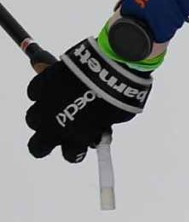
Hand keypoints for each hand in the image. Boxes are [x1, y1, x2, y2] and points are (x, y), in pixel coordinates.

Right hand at [26, 37, 151, 162]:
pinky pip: (34, 92)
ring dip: (43, 116)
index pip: (70, 155)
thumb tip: (98, 128)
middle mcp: (57, 124)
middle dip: (46, 143)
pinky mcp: (43, 82)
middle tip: (57, 134)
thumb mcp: (115, 117)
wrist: (114, 65)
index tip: (81, 145)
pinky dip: (42, 92)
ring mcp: (47, 103)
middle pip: (38, 146)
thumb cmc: (121, 93)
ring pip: (33, 118)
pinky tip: (55, 88)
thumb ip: (102, 126)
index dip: (76, 151)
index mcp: (79, 136)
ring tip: (58, 108)